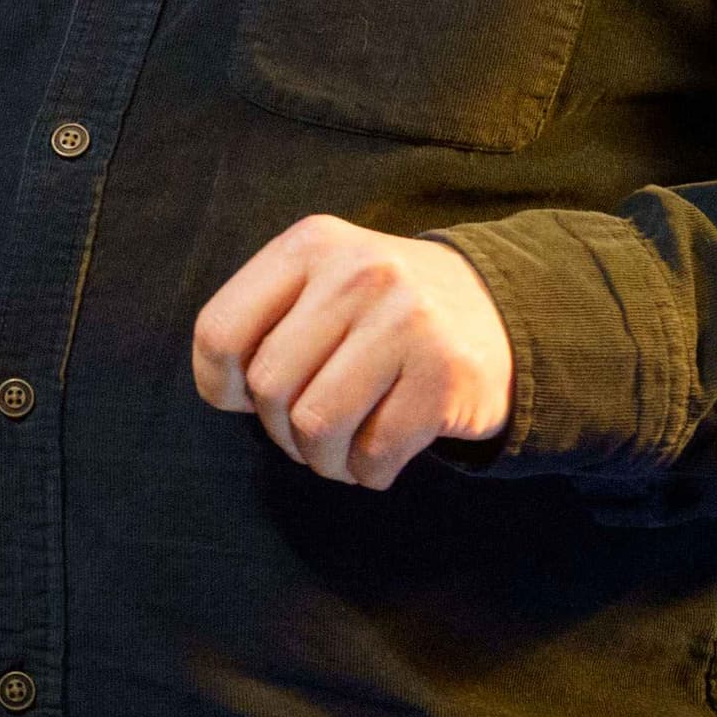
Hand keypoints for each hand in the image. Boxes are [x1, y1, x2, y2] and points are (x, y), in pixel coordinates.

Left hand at [191, 213, 513, 489]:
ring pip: (316, 427)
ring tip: (344, 449)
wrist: (497, 311)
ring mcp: (406, 321)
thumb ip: (265, 319)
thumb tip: (226, 392)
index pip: (219, 332)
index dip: (221, 385)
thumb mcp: (321, 281)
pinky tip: (383, 454)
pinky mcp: (446, 374)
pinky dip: (369, 472)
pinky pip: (374, 454)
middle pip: (269, 387)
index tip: (248, 399)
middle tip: (312, 429)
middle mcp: (357, 273)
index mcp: (311, 244)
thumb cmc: (381, 312)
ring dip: (324, 459)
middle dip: (281, 430)